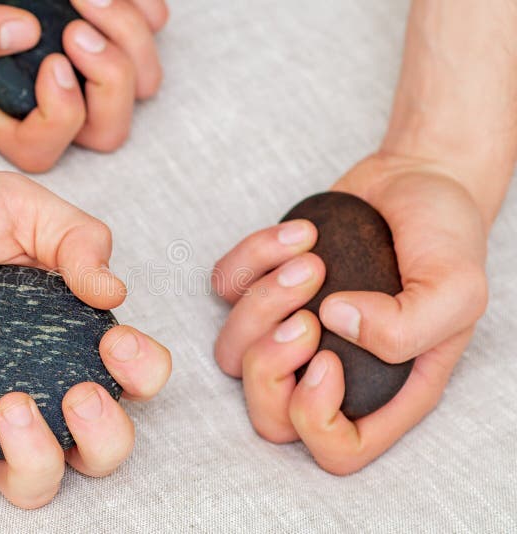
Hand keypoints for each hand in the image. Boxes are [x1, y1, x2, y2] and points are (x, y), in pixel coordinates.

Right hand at [0, 0, 167, 171]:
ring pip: (143, 85)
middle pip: (108, 131)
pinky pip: (154, 32)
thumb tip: (22, 35)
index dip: (60, 119)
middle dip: (109, 81)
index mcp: (5, 105)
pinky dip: (142, 8)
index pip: (40, 150)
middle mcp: (52, 94)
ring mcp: (89, 64)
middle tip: (78, 31)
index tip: (53, 63)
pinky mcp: (116, 28)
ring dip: (127, 37)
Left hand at [0, 168, 170, 505]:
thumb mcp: (14, 205)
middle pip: (101, 452)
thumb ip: (78, 237)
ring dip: (39, 456)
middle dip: (106, 436)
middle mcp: (31, 382)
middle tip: (80, 393)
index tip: (115, 340)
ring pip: (36, 486)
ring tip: (13, 400)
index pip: (133, 377)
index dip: (144, 372)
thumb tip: (115, 293)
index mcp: (64, 333)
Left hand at [212, 154, 488, 473]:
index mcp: (382, 389)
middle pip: (267, 415)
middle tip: (305, 316)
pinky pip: (225, 287)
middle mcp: (329, 368)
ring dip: (262, 304)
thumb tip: (335, 324)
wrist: (418, 179)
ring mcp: (289, 328)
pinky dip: (251, 258)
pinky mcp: (264, 284)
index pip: (335, 450)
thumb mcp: (457, 287)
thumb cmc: (444, 239)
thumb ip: (408, 328)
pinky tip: (301, 234)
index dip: (315, 419)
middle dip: (269, 367)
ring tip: (312, 259)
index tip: (328, 358)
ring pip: (233, 354)